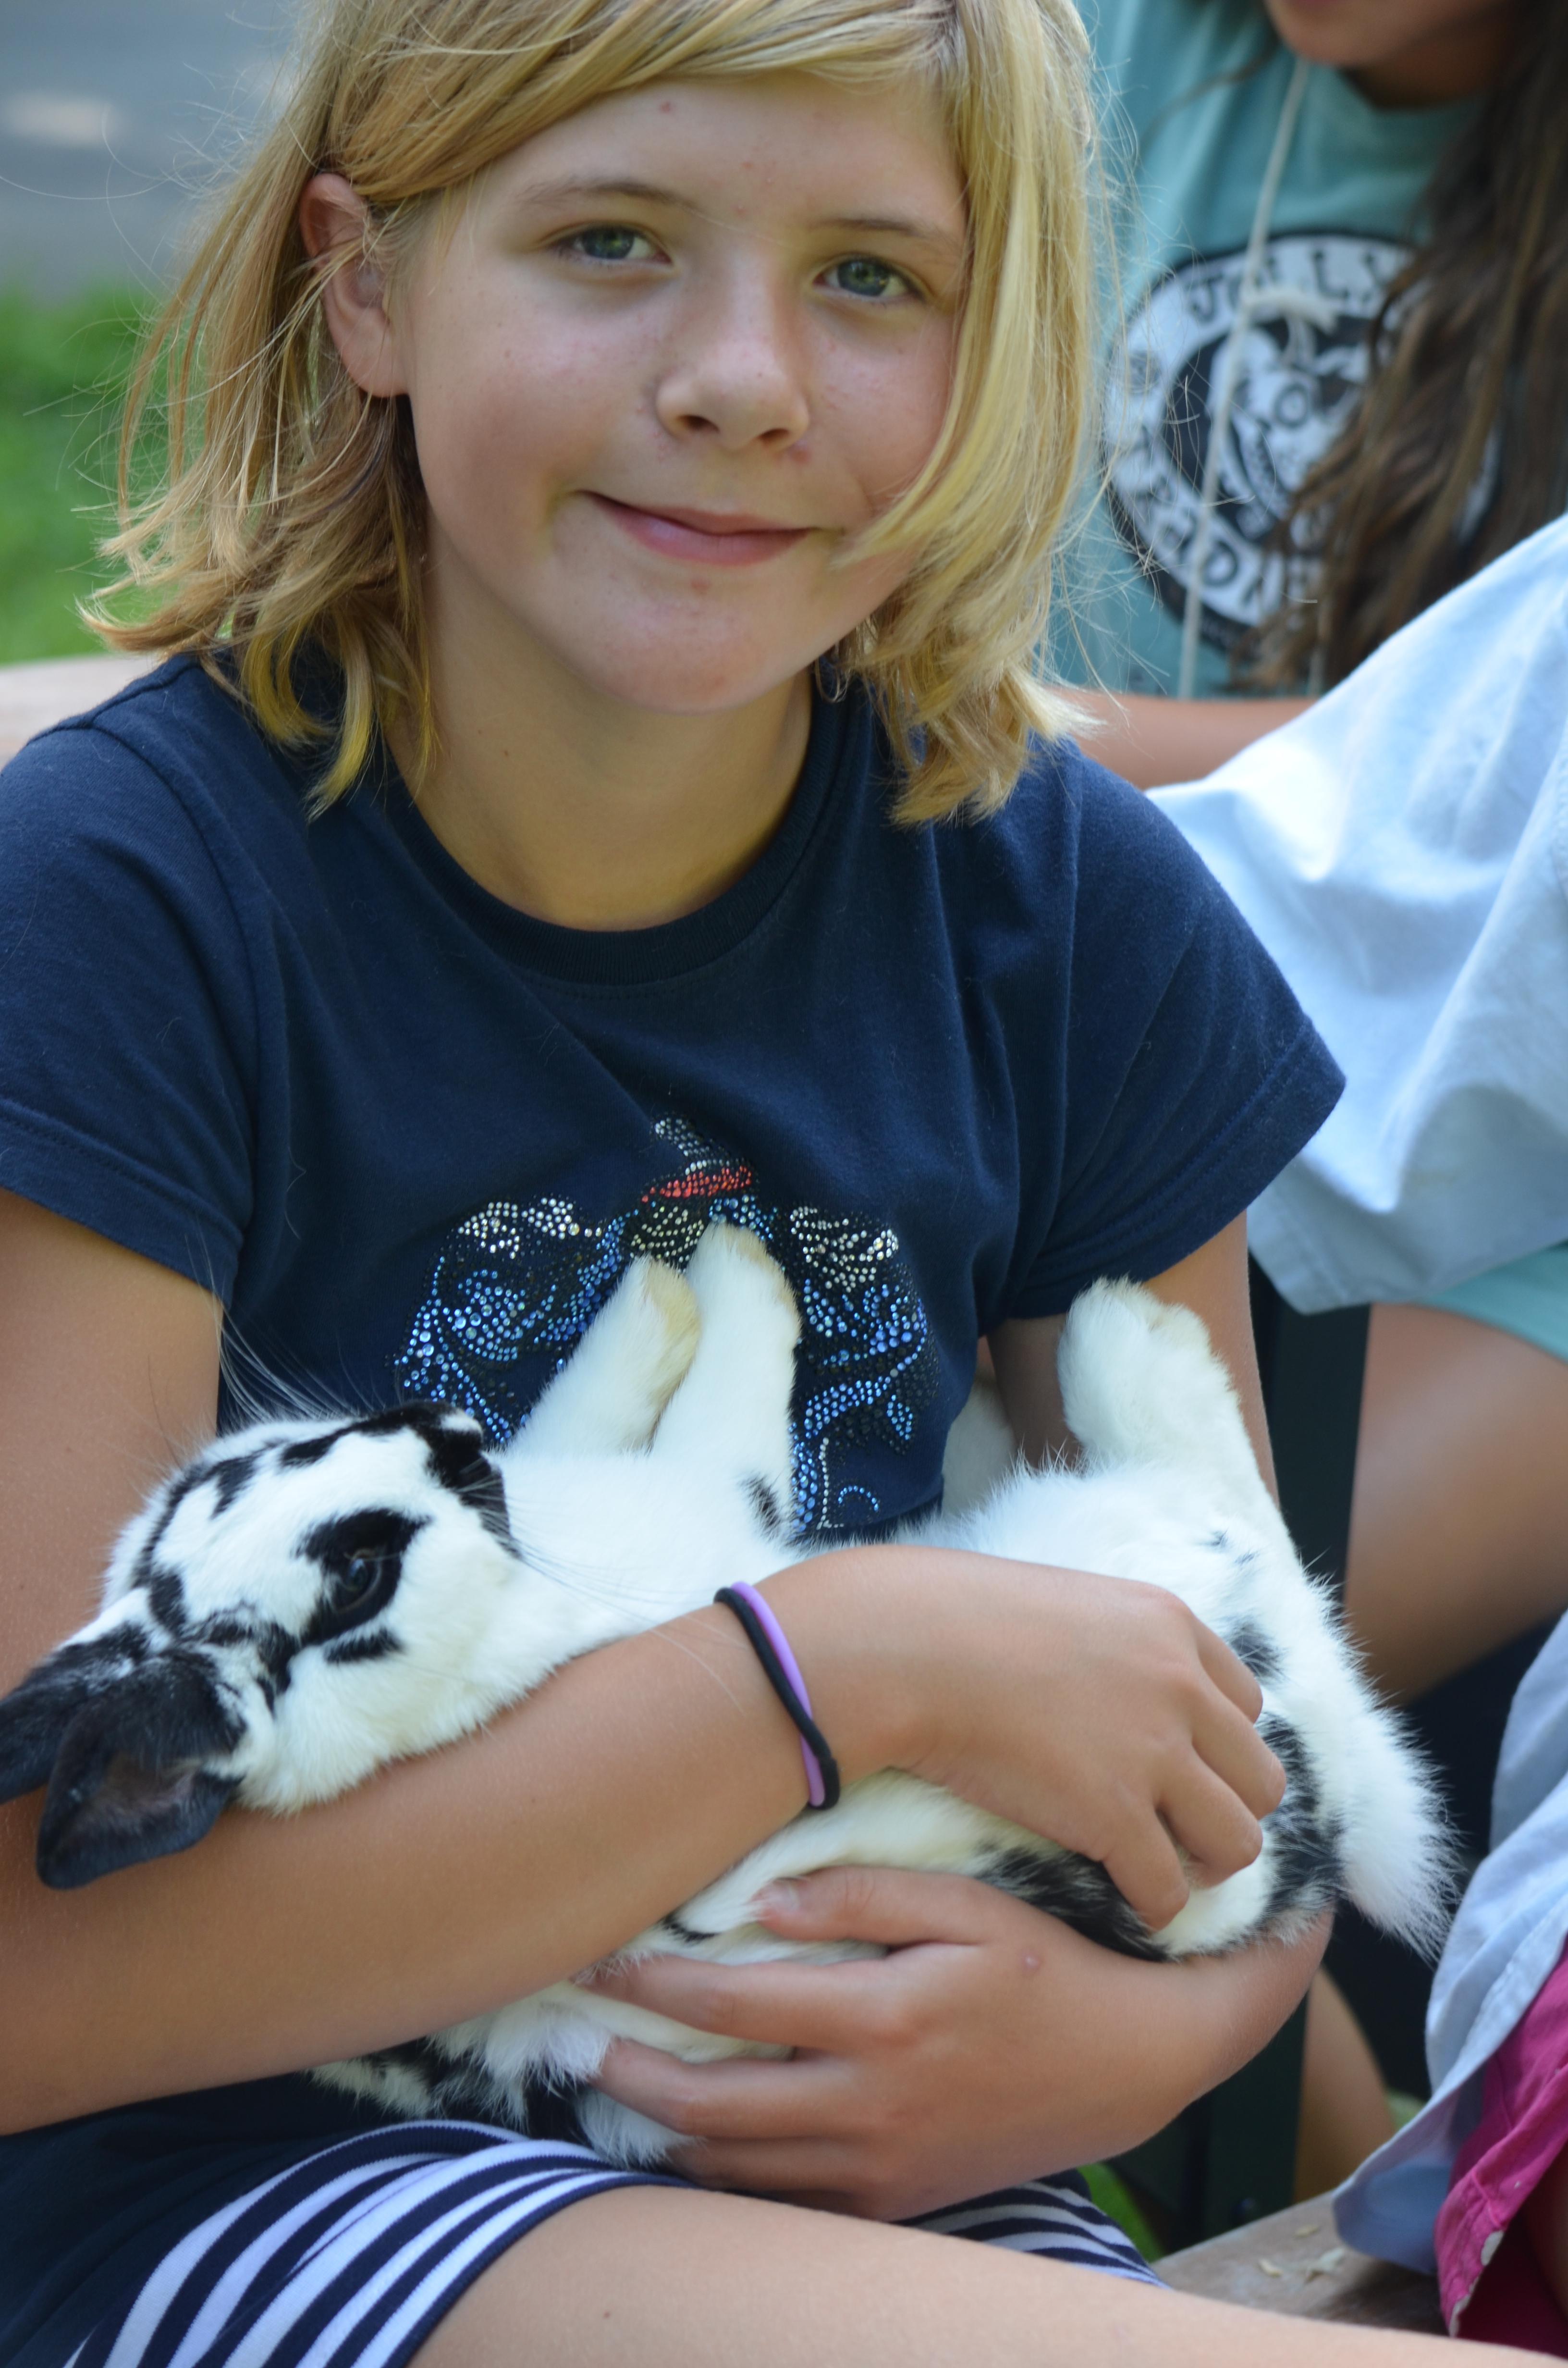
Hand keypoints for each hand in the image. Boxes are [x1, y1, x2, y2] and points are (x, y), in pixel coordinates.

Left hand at [587, 1864, 1325, 2221]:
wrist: (1128, 2063)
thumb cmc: (1044, 1968)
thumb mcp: (966, 1905)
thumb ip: (859, 1897)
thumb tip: (756, 1905)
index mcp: (885, 2019)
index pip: (732, 2006)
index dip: (654, 1986)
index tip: (605, 1963)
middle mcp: (872, 2105)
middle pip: (713, 2104)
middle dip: (633, 2074)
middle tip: (585, 2044)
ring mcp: (883, 2166)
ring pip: (739, 2170)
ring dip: (668, 2132)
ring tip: (622, 2093)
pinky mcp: (897, 2203)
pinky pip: (788, 2208)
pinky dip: (729, 2183)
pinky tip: (698, 2147)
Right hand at [774, 1547, 1285, 1932]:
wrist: (902, 1648)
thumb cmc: (951, 1619)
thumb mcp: (1062, 1604)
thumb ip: (1110, 1643)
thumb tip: (1106, 1683)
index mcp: (1170, 1625)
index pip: (1246, 1705)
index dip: (1216, 1748)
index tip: (1182, 1773)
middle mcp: (1181, 1686)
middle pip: (1260, 1778)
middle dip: (1225, 1811)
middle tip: (1179, 1832)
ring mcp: (1154, 1753)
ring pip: (1239, 1841)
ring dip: (1204, 1865)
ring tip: (1162, 1871)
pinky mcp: (1115, 1816)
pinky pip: (1168, 1889)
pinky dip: (1152, 1904)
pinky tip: (1121, 1898)